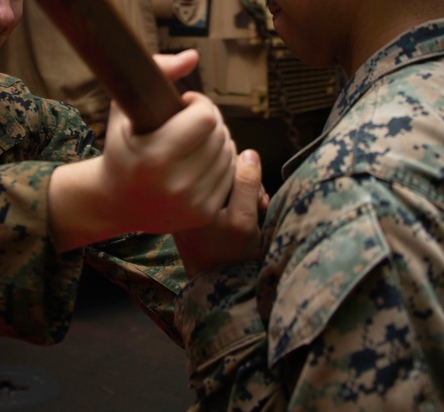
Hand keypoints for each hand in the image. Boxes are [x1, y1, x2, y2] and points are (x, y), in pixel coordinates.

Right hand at [48, 49, 236, 250]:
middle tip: (190, 122)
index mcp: (154, 158)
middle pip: (220, 135)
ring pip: (229, 154)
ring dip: (217, 141)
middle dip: (209, 121)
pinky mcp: (204, 215)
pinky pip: (230, 175)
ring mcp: (192, 204)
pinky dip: (220, 162)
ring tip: (194, 140)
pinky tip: (200, 160)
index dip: (199, 104)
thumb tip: (192, 56)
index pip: (206, 118)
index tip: (184, 104)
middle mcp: (175, 185)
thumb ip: (155, 72)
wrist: (116, 202)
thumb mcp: (123, 109)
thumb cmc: (122, 148)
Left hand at [173, 148, 266, 277]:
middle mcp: (184, 198)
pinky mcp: (195, 214)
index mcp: (188, 198)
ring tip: (256, 213)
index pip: (221, 165)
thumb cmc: (231, 258)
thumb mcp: (243, 221)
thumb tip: (249, 153)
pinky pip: (219, 195)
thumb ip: (246, 185)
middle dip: (246, 185)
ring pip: (223, 183)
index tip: (258, 201)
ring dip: (245, 194)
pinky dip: (237, 202)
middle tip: (260, 207)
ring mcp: (189, 206)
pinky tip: (247, 217)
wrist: (221, 291)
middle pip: (222, 172)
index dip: (247, 177)